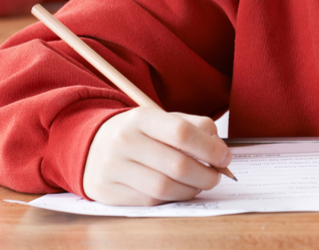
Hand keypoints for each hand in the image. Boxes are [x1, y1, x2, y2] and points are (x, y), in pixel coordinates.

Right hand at [82, 108, 231, 205]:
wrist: (92, 145)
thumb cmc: (140, 133)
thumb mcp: (163, 119)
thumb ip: (195, 127)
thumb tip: (220, 150)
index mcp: (141, 117)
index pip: (182, 133)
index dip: (210, 148)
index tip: (225, 157)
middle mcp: (124, 141)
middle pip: (176, 165)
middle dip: (206, 174)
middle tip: (217, 175)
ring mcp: (113, 168)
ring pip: (165, 187)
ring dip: (192, 189)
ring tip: (200, 183)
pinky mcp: (108, 192)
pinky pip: (150, 201)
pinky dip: (172, 198)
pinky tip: (179, 189)